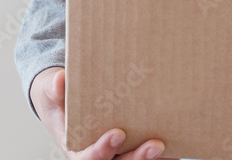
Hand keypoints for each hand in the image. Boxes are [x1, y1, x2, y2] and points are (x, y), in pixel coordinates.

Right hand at [31, 67, 174, 159]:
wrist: (66, 100)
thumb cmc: (60, 99)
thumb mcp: (51, 92)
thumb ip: (55, 90)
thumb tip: (61, 80)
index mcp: (76, 149)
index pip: (88, 159)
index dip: (102, 150)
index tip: (117, 133)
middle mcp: (101, 156)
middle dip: (137, 158)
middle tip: (156, 144)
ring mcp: (118, 154)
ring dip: (152, 159)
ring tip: (171, 148)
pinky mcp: (133, 147)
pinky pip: (150, 158)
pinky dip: (165, 155)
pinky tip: (180, 146)